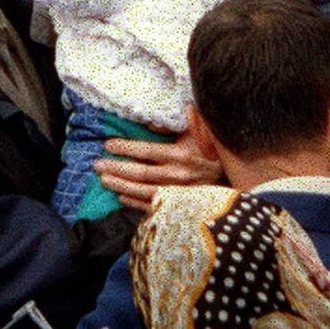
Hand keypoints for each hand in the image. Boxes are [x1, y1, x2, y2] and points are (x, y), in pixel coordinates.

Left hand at [95, 131, 223, 211]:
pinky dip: (134, 202)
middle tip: (98, 164)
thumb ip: (177, 124)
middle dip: (116, 168)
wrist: (232, 179)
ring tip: (104, 180)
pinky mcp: (178, 207)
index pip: (146, 151)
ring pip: (142, 191)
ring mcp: (177, 194)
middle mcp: (177, 176)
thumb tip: (151, 122)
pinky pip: (151, 206)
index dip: (125, 147)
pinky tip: (121, 197)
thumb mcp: (200, 132)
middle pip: (139, 173)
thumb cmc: (213, 152)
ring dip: (120, 185)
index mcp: (181, 155)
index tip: (109, 145)